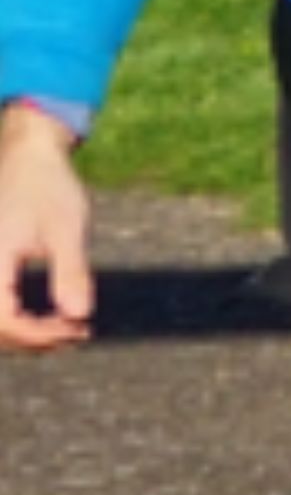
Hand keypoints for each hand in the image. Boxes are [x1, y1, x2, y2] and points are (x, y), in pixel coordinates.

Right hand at [0, 102, 89, 351]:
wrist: (28, 156)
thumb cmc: (48, 188)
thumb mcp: (67, 229)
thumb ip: (71, 272)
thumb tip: (79, 316)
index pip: (3, 318)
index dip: (37, 335)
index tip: (77, 331)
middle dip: (35, 338)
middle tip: (79, 334)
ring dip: (26, 333)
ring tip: (70, 329)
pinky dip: (20, 318)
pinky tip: (53, 317)